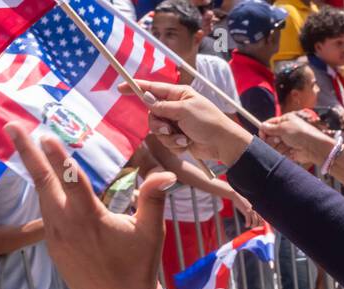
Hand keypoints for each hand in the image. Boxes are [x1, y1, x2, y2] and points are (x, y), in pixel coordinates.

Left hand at [6, 124, 169, 288]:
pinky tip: (45, 187)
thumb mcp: (151, 232)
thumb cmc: (140, 268)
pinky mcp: (54, 251)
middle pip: (42, 182)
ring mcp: (57, 240)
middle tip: (11, 126)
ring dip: (34, 172)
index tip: (43, 134)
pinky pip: (46, 218)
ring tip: (25, 149)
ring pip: (42, 199)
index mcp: (90, 218)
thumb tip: (166, 173)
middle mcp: (67, 227)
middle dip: (26, 152)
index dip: (56, 155)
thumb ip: (153, 198)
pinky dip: (44, 197)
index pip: (69, 179)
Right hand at [135, 80, 252, 165]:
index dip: (136, 88)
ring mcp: (177, 123)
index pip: (153, 89)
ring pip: (158, 131)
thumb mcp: (184, 110)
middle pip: (152, 113)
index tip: (121, 88)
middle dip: (158, 124)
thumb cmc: (208, 122)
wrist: (223, 144)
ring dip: (169, 137)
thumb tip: (145, 98)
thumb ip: (163, 106)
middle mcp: (175, 107)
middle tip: (168, 129)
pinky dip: (176, 145)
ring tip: (184, 139)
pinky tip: (188, 145)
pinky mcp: (179, 138)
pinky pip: (167, 142)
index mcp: (178, 94)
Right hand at [232, 192, 261, 229]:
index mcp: (258, 210)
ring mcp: (252, 211)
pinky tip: (246, 225)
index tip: (256, 226)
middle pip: (260, 222)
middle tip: (251, 226)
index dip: (260, 225)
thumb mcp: (250, 207)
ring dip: (252, 226)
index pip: (263, 220)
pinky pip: (249, 221)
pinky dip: (247, 225)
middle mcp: (256, 210)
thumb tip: (255, 220)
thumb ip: (254, 212)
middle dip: (256, 226)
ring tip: (249, 226)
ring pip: (255, 223)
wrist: (237, 197)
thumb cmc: (242, 203)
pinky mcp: (247, 211)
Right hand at [260, 112, 336, 167]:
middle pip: (269, 137)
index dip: (263, 131)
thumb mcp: (284, 127)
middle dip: (273, 140)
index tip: (262, 136)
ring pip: (274, 147)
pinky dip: (284, 153)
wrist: (313, 147)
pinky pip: (280, 154)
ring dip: (279, 147)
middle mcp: (284, 131)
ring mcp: (286, 142)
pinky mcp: (289, 152)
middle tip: (280, 139)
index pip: (268, 125)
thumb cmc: (300, 133)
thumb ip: (271, 128)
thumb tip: (261, 126)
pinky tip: (291, 151)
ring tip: (288, 145)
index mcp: (284, 121)